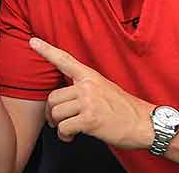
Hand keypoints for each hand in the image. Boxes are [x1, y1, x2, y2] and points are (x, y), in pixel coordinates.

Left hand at [31, 37, 155, 147]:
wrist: (145, 123)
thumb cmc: (126, 109)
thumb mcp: (105, 89)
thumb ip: (86, 88)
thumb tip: (68, 97)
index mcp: (91, 76)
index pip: (65, 60)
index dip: (46, 50)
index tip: (32, 41)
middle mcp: (87, 86)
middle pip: (53, 97)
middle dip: (51, 113)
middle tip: (56, 121)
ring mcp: (88, 102)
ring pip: (56, 113)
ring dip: (58, 126)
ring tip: (69, 130)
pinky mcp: (90, 119)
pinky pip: (64, 127)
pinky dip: (65, 136)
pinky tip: (72, 136)